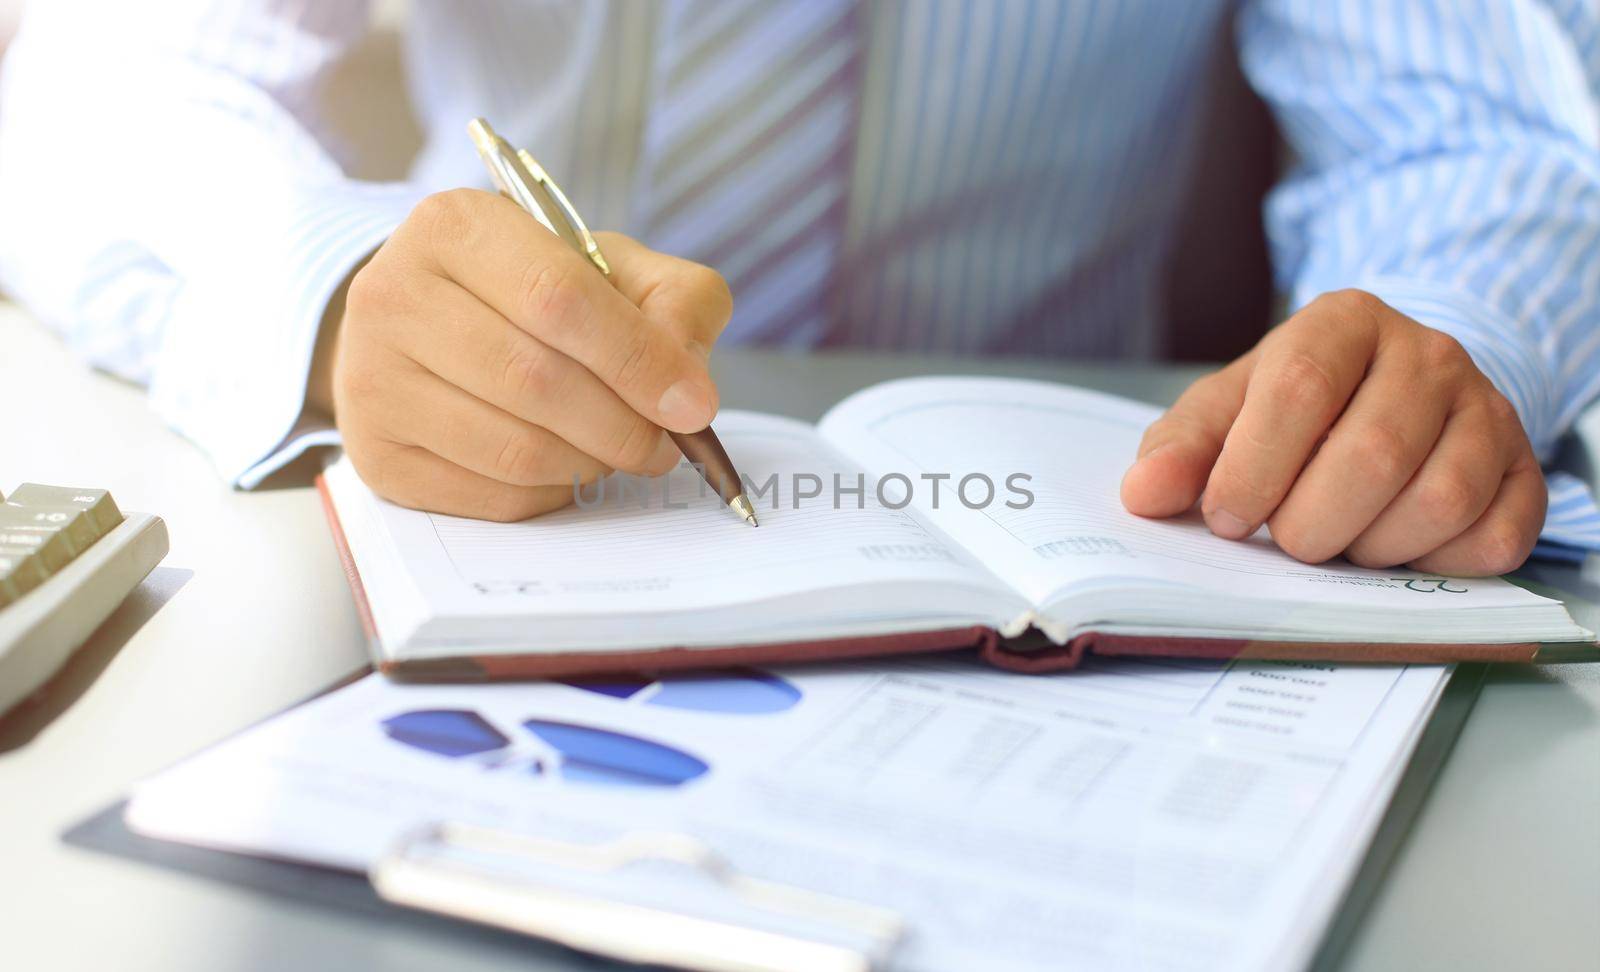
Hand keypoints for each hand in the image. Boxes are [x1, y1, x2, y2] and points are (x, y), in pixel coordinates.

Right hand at [318, 189, 731, 519]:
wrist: (429, 327)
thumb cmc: (532, 293)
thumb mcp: (609, 266)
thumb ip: (673, 301)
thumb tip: (686, 385)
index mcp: (455, 226)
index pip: (557, 298)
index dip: (638, 359)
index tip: (693, 404)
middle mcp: (394, 294)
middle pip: (535, 380)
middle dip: (623, 426)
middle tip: (665, 443)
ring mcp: (372, 378)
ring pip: (514, 449)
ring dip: (590, 464)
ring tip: (617, 450)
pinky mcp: (375, 454)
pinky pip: (489, 495)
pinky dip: (549, 492)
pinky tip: (563, 465)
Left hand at [1121, 290, 1544, 575]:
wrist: (1393, 391)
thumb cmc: (1298, 406)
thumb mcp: (1230, 408)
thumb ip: (1180, 448)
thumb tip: (1143, 496)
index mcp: (1343, 323)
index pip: (1298, 388)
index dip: (1252, 469)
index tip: (1225, 517)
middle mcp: (1428, 354)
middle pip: (1371, 455)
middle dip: (1309, 523)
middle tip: (1287, 537)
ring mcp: (1489, 409)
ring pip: (1437, 501)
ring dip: (1371, 547)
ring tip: (1342, 537)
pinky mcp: (1526, 468)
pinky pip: (1495, 537)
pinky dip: (1437, 563)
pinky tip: (1398, 544)